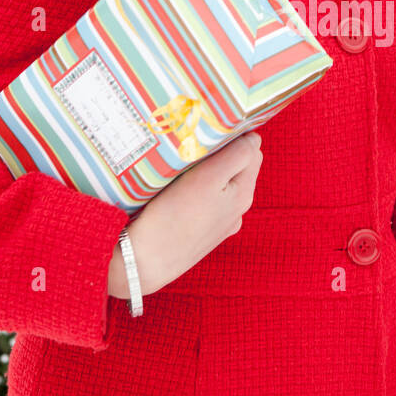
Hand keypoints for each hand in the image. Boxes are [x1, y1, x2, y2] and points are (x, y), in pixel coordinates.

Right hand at [108, 130, 263, 298]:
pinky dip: (191, 192)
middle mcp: (236, 210)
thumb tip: (253, 137)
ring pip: (216, 184)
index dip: (231, 136)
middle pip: (234, 167)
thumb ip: (237, 155)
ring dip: (201, 172)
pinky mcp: (197, 233)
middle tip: (187, 149)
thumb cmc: (174, 216)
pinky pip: (201, 202)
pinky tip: (171, 193)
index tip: (206, 132)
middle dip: (215, 154)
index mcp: (244, 193)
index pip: (251, 150)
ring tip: (176, 170)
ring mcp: (217, 224)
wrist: (142, 262)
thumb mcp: (210, 177)